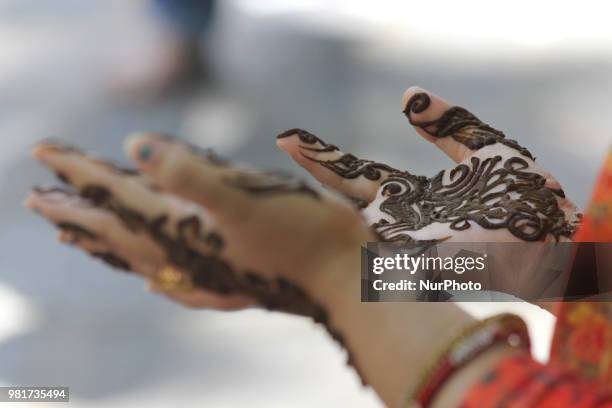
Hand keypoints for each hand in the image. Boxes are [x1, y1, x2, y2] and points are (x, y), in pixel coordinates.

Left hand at [27, 136, 371, 315]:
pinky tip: (147, 280)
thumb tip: (133, 148)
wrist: (347, 279)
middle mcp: (187, 253)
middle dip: (74, 211)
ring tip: (72, 233)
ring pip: (135, 256)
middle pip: (113, 232)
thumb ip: (188, 174)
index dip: (78, 171)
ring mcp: (206, 270)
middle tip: (37, 199)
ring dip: (99, 241)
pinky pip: (170, 277)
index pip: (116, 195)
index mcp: (186, 228)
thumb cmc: (304, 235)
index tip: (42, 151)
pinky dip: (146, 270)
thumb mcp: (245, 197)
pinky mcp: (227, 278)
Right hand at [276, 87, 578, 244]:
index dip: (323, 157)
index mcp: (412, 196)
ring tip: (283, 187)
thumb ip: (447, 124)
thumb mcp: (486, 148)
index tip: (289, 138)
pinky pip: (384, 255)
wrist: (559, 239)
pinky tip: (316, 227)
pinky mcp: (428, 260)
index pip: (356, 174)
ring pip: (356, 228)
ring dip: (321, 208)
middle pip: (347, 195)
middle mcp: (403, 220)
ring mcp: (412, 243)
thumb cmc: (528, 198)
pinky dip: (351, 245)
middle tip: (279, 145)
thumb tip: (406, 95)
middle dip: (314, 171)